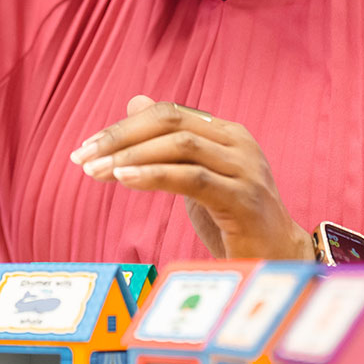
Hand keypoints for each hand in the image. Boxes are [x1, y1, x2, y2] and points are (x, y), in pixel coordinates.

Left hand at [72, 95, 312, 260]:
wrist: (280, 261)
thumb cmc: (235, 221)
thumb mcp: (198, 177)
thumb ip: (170, 144)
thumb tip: (135, 102)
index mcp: (228, 134)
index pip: (169, 114)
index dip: (125, 126)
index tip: (88, 146)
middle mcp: (239, 144)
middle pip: (172, 123)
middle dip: (121, 138)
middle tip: (82, 157)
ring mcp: (245, 169)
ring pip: (181, 146)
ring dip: (131, 156)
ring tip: (96, 172)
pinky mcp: (244, 199)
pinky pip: (193, 178)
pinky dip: (155, 175)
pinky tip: (125, 179)